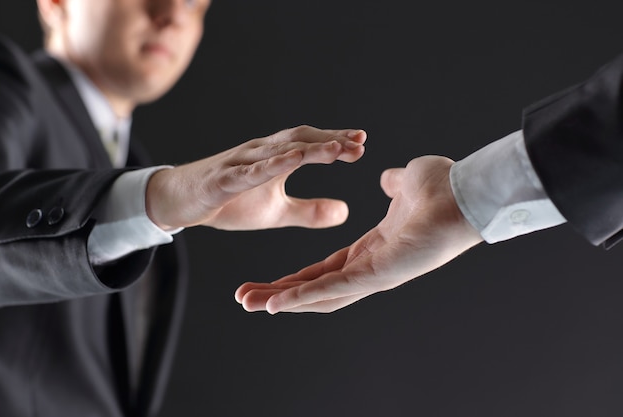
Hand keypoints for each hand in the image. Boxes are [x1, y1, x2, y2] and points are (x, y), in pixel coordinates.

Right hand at [145, 125, 365, 229]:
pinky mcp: (223, 180)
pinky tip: (291, 161)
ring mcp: (240, 163)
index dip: (335, 142)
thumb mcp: (276, 212)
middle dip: (329, 140)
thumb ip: (309, 211)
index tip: (362, 145)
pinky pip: (248, 171)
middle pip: (299, 139)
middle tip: (358, 142)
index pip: (309, 143)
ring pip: (278, 151)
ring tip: (336, 149)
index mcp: (274, 158)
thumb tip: (345, 212)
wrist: (180, 202)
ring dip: (309, 148)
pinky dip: (271, 165)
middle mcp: (260, 153)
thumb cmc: (229, 202)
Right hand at [235, 155, 483, 312]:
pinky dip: (303, 297)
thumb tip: (386, 178)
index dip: (295, 278)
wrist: (467, 191)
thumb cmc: (444, 187)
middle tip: (244, 298)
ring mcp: (376, 275)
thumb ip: (392, 183)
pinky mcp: (379, 275)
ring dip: (282, 300)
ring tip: (249, 303)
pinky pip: (334, 289)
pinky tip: (275, 302)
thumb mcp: (406, 181)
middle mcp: (372, 268)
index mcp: (375, 248)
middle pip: (316, 288)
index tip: (266, 282)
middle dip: (278, 294)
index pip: (327, 269)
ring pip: (320, 295)